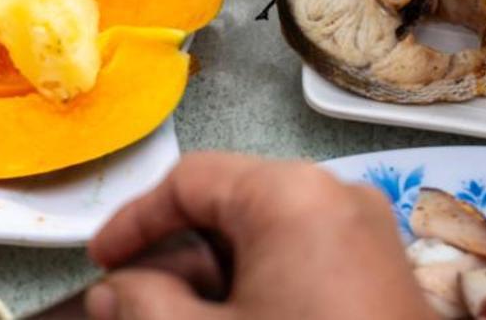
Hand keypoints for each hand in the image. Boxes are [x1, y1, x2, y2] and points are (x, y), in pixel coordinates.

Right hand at [85, 153, 427, 319]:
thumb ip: (146, 304)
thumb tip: (111, 288)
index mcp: (289, 194)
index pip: (188, 180)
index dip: (135, 222)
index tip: (101, 264)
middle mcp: (335, 194)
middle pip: (228, 205)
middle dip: (178, 258)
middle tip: (140, 305)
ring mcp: (367, 232)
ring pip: (265, 235)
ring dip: (217, 276)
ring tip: (187, 319)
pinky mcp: (384, 271)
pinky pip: (304, 256)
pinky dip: (262, 284)